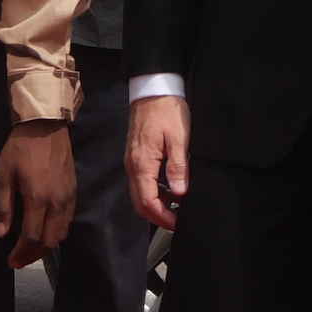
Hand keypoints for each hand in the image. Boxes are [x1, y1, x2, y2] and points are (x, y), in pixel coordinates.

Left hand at [0, 120, 78, 267]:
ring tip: (30, 251)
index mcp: (38, 198)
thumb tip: (2, 234)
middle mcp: (57, 202)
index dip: (21, 253)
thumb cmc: (19, 148)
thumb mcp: (3, 174)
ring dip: (46, 247)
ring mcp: (68, 198)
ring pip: (61, 234)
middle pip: (49, 241)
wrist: (46, 126)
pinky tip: (44, 233)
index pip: (31, 237)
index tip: (10, 261)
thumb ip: (3, 206)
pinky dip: (56, 234)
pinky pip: (67, 221)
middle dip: (33, 255)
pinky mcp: (74, 192)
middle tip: (19, 261)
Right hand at [127, 94, 190, 230]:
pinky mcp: (136, 155)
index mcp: (142, 163)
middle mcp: (132, 165)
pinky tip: (170, 190)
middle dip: (157, 216)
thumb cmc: (167, 110)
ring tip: (178, 207)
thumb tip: (179, 193)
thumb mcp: (179, 137)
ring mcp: (132, 160)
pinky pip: (141, 181)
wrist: (153, 88)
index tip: (178, 223)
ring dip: (156, 204)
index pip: (147, 201)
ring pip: (139, 193)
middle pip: (139, 202)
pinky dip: (154, 191)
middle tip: (178, 221)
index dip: (163, 217)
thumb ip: (177, 167)